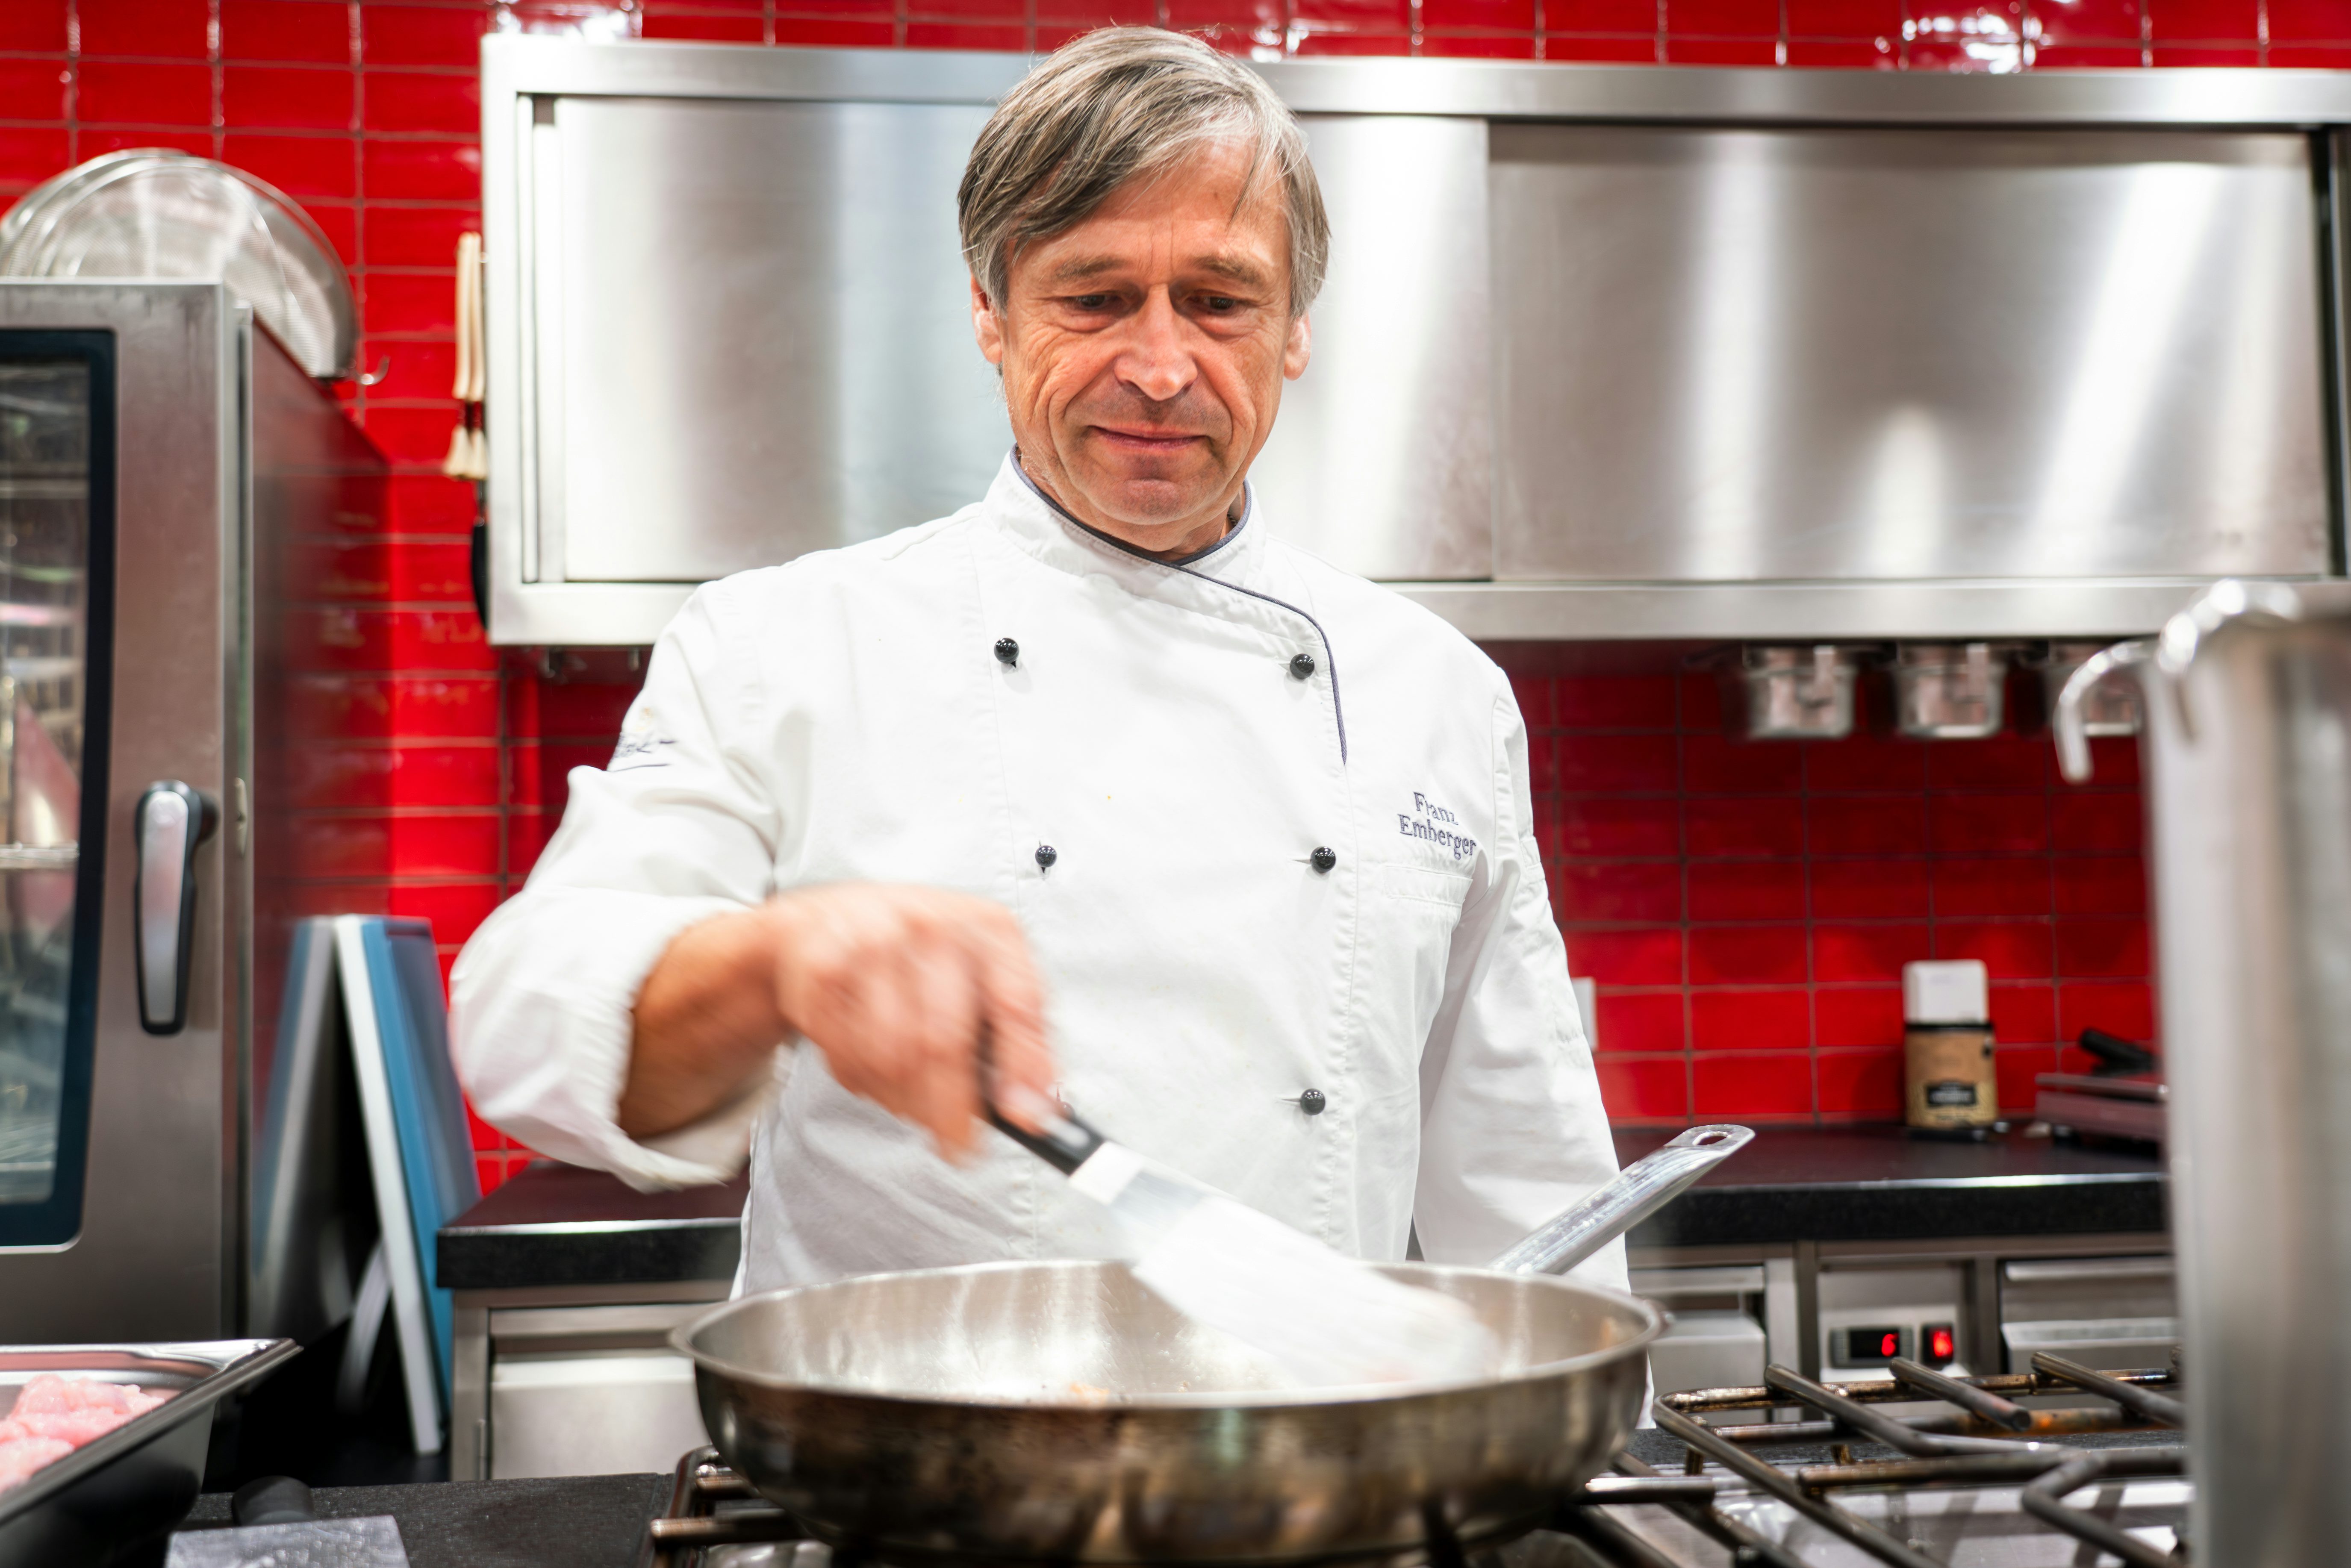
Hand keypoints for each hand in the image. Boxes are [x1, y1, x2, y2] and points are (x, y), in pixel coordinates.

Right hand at [762, 884, 1054, 1158]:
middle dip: (952, 1110)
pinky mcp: (824, 969)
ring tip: (911, 1100)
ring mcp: (872, 943)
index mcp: (988, 927)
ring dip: (904, 1100)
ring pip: (890, 1058)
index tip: (1028, 1118)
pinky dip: (863, 1082)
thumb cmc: (921, 955)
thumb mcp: (984, 974)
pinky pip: (846, 1055)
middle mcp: (932, 926)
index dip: (1025, 1067)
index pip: (1017, 1002)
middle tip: (960, 1147)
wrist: (832, 916)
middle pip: (943, 1041)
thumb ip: (1018, 1038)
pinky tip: (874, 1069)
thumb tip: (1038, 1107)